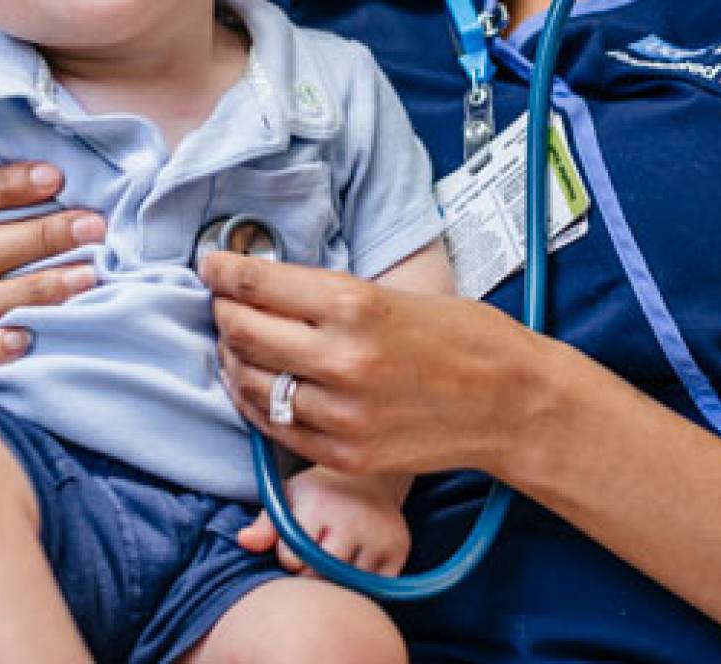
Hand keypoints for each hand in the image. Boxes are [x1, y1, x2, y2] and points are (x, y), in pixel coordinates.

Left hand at [204, 253, 546, 479]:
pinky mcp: (345, 455)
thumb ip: (329, 295)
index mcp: (355, 305)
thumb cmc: (461, 336)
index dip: (223, 270)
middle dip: (223, 311)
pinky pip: (276, 427)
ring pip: (251, 383)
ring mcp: (341, 414)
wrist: (511, 403)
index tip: (210, 264)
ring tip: (236, 342)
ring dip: (233, 358)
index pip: (258, 284)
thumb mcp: (394, 294)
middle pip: (244, 331)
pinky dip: (256, 402)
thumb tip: (266, 285)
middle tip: (222, 300)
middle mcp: (341, 359)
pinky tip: (257, 384)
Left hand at [237, 466, 411, 575]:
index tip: (298, 540)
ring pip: (347, 587)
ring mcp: (379, 536)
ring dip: (338, 580)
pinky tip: (357, 560)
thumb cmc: (320, 491)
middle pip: (319, 577)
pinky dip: (362, 584)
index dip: (289, 556)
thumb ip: (265, 523)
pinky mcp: (399, 550)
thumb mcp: (289, 496)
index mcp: (319, 503)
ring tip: (338, 553)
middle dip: (311, 574)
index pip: (291, 559)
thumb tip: (243, 542)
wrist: (371, 477)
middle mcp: (352, 519)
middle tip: (317, 552)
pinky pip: (373, 589)